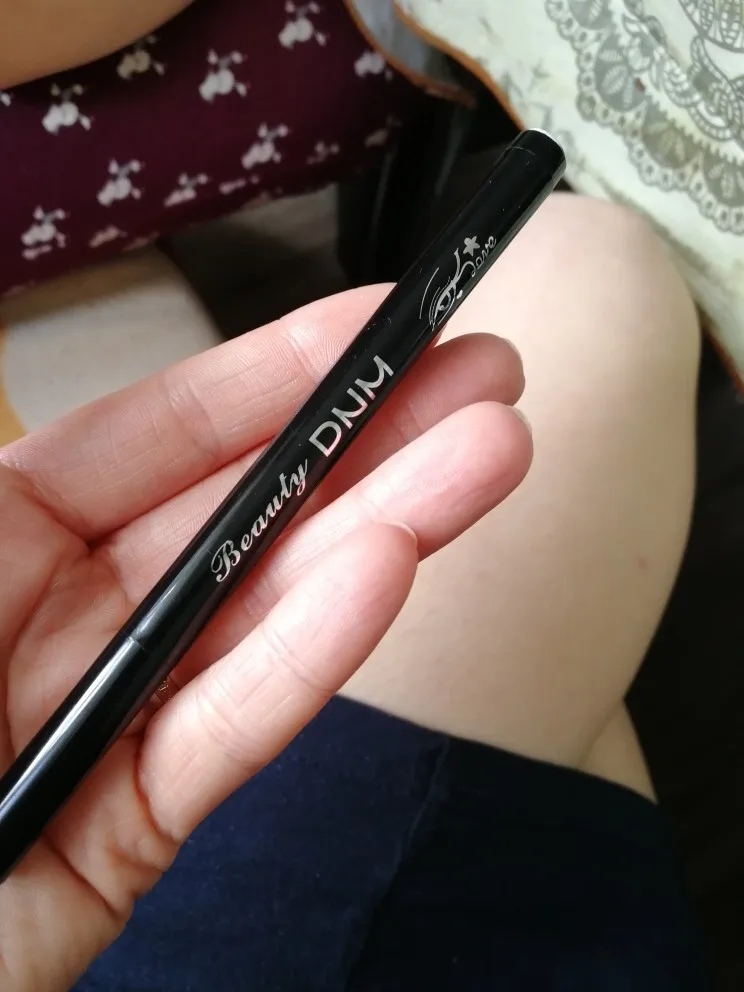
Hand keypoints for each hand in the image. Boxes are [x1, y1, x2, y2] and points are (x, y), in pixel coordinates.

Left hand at [0, 286, 528, 989]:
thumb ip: (3, 491)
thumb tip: (84, 410)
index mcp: (2, 537)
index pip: (163, 434)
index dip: (278, 373)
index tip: (379, 325)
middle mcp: (68, 613)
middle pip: (242, 512)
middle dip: (370, 438)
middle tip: (482, 380)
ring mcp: (113, 715)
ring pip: (263, 610)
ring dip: (383, 526)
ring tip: (488, 455)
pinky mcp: (132, 830)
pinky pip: (226, 731)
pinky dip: (309, 654)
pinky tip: (393, 568)